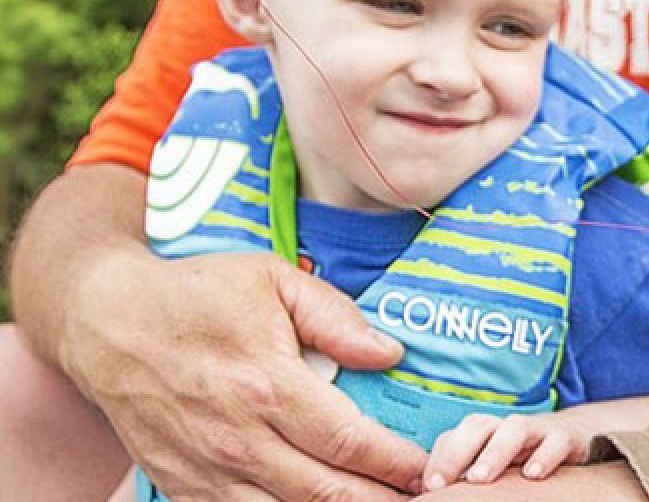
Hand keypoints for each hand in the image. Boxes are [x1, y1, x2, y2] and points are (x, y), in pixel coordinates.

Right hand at [64, 246, 425, 499]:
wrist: (110, 322)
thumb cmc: (199, 294)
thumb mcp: (274, 281)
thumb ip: (336, 318)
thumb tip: (390, 352)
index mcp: (267, 385)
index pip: (347, 441)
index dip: (394, 462)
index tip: (426, 467)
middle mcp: (237, 440)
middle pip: (324, 494)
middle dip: (378, 500)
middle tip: (421, 496)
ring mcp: (206, 472)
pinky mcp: (182, 488)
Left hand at [422, 412, 593, 490]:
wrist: (575, 435)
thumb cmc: (524, 457)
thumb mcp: (492, 464)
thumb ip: (465, 474)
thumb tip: (426, 492)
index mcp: (486, 433)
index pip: (455, 435)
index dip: (439, 458)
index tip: (427, 488)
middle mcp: (507, 427)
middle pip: (479, 425)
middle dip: (457, 452)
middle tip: (441, 484)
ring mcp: (537, 430)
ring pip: (514, 429)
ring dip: (495, 452)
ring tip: (479, 479)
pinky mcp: (566, 437)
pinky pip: (556, 440)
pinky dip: (544, 455)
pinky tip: (533, 475)